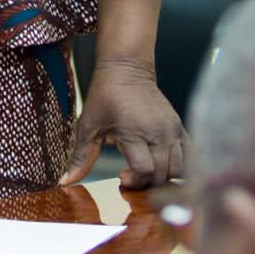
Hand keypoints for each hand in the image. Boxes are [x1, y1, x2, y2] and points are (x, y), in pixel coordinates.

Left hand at [61, 61, 186, 188]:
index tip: (121, 176)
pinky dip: (177, 165)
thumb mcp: (88, 125)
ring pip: (178, 168)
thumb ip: (81, 156)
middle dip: (146, 183)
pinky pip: (188, 155)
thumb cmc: (105, 95)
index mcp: (135, 132)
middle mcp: (159, 132)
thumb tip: (66, 181)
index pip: (144, 171)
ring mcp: (172, 129)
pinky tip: (160, 161)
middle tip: (131, 175)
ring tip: (145, 168)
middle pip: (162, 174)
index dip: (134, 182)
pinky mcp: (179, 126)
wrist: (127, 69)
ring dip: (162, 176)